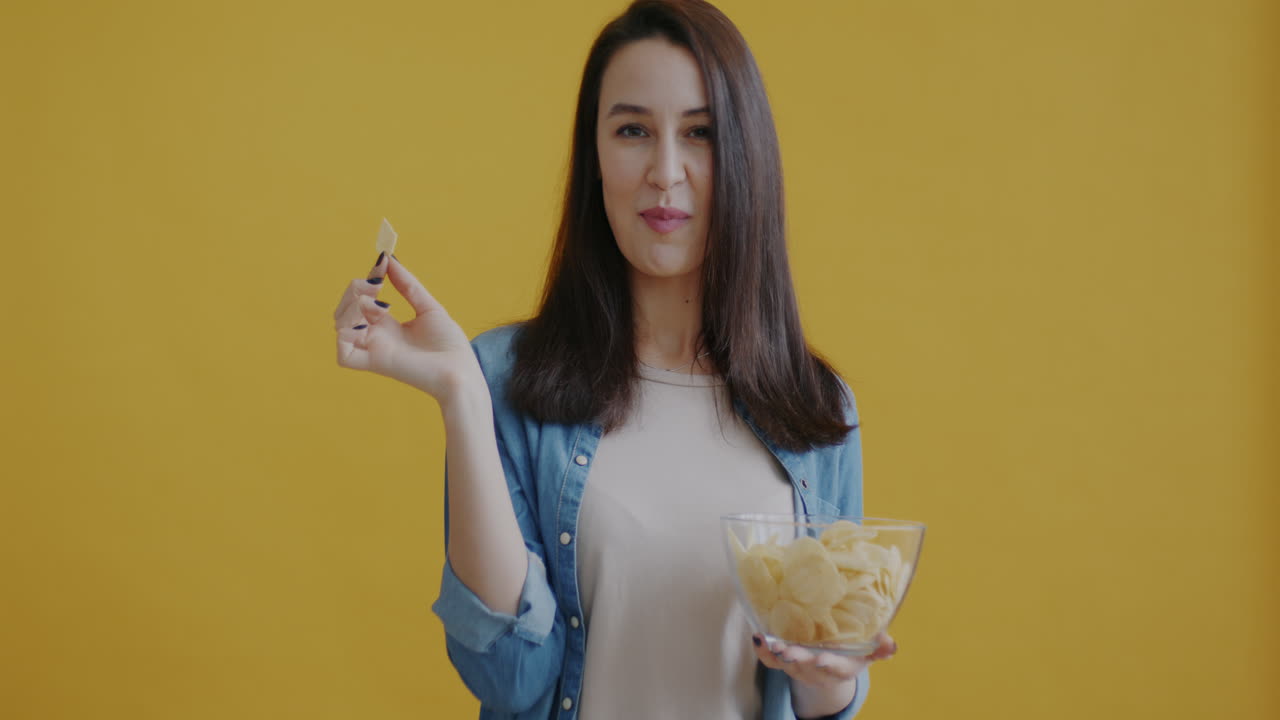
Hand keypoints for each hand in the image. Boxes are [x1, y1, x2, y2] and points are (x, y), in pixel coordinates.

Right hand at [333, 253, 478, 398]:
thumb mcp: (427, 307)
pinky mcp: (374, 364)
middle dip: (354, 291)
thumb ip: (407, 285)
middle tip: (376, 286)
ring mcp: (373, 350)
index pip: (362, 299)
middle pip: (345, 310)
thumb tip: (389, 259)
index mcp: (387, 326)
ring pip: (340, 326)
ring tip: (375, 304)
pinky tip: (367, 324)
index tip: (381, 265)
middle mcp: (376, 337)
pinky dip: (346, 334)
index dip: (366, 281)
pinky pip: (342, 353)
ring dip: (350, 307)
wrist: (460, 370)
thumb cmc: (449, 345)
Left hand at [751, 632, 896, 716]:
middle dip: (797, 659)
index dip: (829, 665)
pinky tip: (758, 637)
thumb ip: (880, 648)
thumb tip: (890, 644)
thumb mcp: (868, 651)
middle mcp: (817, 670)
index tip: (822, 659)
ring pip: (786, 665)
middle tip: (787, 650)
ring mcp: (799, 667)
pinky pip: (770, 661)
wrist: (830, 664)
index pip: (835, 668)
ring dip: (776, 654)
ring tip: (768, 641)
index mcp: (840, 667)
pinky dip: (763, 651)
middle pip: (806, 667)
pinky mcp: (784, 662)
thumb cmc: (853, 652)